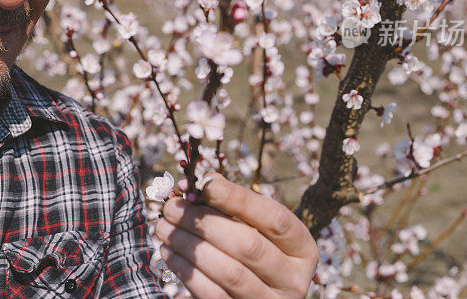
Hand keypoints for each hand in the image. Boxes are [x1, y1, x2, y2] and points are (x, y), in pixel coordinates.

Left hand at [153, 173, 317, 298]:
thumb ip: (235, 204)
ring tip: (164, 227)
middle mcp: (294, 279)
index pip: (275, 218)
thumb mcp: (255, 227)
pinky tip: (169, 251)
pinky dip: (186, 270)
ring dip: (189, 246)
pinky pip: (211, 294)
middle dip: (204, 223)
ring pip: (228, 272)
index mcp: (302, 248)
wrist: (256, 295)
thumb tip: (207, 180)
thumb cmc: (255, 249)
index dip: (239, 199)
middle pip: (248, 246)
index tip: (205, 184)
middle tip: (172, 208)